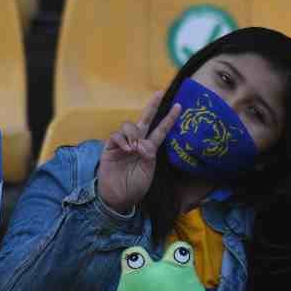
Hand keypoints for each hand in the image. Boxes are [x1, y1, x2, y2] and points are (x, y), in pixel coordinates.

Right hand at [97, 93, 180, 213]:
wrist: (119, 198)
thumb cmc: (135, 186)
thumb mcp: (148, 171)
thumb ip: (148, 156)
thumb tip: (142, 143)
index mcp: (149, 149)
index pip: (161, 130)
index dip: (169, 119)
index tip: (180, 106)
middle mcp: (137, 143)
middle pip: (145, 120)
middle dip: (152, 106)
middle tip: (160, 93)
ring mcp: (123, 144)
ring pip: (129, 126)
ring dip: (133, 134)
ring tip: (134, 150)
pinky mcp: (109, 148)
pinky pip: (116, 136)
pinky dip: (122, 140)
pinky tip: (126, 150)